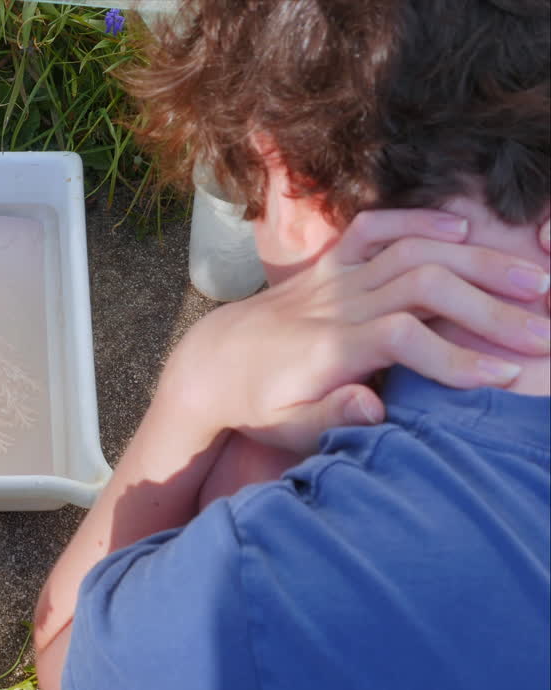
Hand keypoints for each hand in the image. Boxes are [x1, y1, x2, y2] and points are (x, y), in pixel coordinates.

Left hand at [166, 208, 550, 454]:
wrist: (212, 363)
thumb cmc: (258, 405)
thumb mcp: (287, 428)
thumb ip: (331, 418)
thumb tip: (374, 407)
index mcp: (329, 348)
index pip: (404, 339)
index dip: (457, 357)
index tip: (506, 376)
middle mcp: (335, 304)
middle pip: (423, 286)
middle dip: (489, 306)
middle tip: (544, 331)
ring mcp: (333, 278)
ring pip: (412, 252)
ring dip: (477, 261)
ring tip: (534, 280)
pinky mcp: (329, 264)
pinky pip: (374, 229)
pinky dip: (418, 221)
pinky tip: (464, 230)